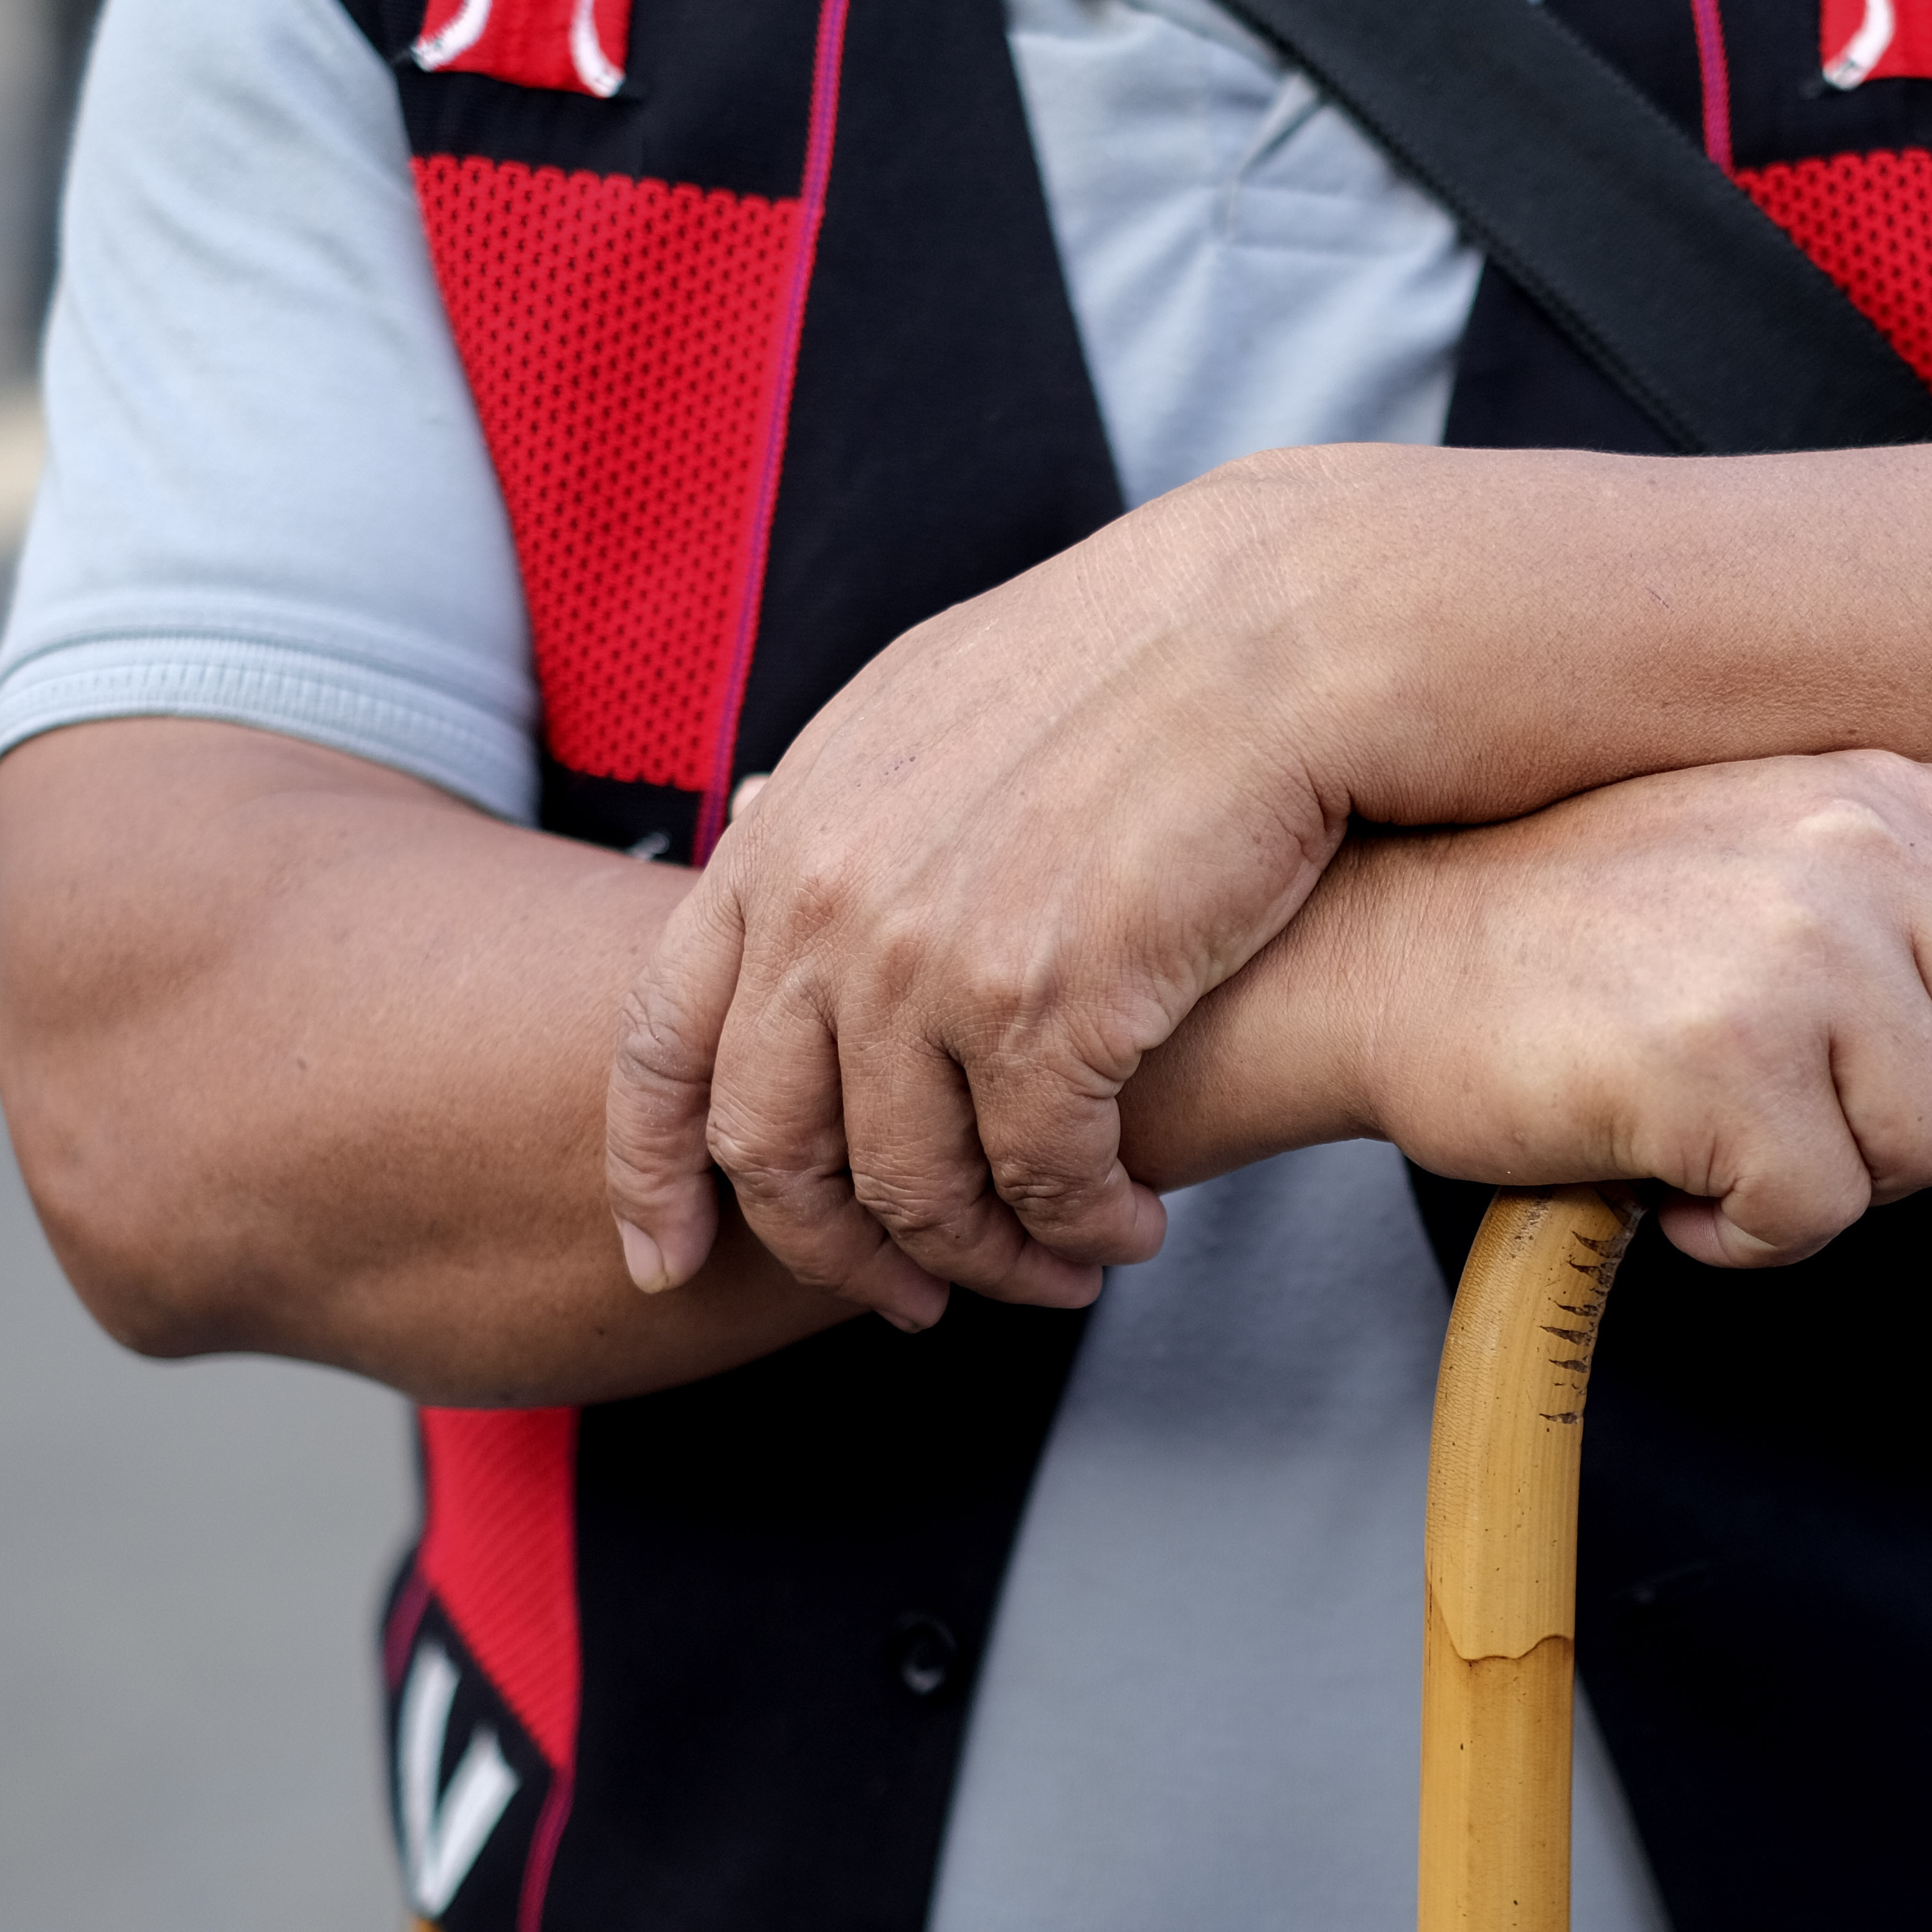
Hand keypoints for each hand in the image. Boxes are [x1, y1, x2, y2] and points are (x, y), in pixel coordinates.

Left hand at [602, 471, 1361, 1327]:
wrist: (1278, 630)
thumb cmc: (1129, 660)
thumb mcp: (925, 702)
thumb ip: (832, 794)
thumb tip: (755, 813)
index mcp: (786, 833)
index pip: (658, 1041)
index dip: (653, 1175)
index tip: (666, 1263)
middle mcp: (829, 905)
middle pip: (773, 1149)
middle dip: (835, 1252)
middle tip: (907, 1300)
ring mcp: (930, 959)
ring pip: (913, 1186)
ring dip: (985, 1257)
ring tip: (1056, 1272)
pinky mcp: (1049, 1004)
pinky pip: (1040, 1176)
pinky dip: (1085, 1226)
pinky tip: (1133, 1227)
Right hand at [1133, 752, 1931, 1267]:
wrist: (1372, 950)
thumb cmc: (1564, 933)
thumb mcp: (1759, 862)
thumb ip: (1916, 923)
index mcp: (1883, 785)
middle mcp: (1860, 845)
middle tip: (1799, 1115)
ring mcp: (1797, 947)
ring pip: (1928, 1155)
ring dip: (1822, 1183)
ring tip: (1703, 1119)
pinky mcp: (1729, 1059)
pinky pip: (1814, 1217)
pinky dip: (1738, 1231)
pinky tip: (1655, 1164)